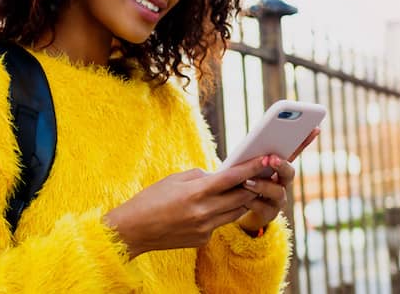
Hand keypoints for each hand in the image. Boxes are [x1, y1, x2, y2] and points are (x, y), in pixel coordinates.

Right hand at [102, 155, 272, 259]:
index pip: (232, 178)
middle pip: (240, 196)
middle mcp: (204, 212)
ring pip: (235, 212)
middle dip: (253, 184)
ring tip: (244, 188)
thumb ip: (199, 176)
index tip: (266, 159)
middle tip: (262, 173)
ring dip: (241, 200)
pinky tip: (212, 208)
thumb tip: (217, 176)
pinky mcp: (202, 239)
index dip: (252, 167)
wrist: (133, 231)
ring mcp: (204, 229)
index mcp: (196, 193)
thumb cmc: (149, 200)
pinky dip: (220, 214)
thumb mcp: (173, 179)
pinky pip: (219, 224)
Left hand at [235, 128, 319, 235]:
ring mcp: (278, 199)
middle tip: (271, 158)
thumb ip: (250, 157)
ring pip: (278, 192)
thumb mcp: (243, 166)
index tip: (314, 128)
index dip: (306, 140)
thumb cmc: (238, 181)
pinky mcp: (268, 214)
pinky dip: (252, 202)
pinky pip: (263, 207)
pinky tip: (243, 198)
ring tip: (247, 181)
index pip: (294, 151)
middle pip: (289, 172)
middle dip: (281, 165)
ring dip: (263, 185)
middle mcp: (282, 182)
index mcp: (278, 166)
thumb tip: (250, 142)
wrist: (234, 209)